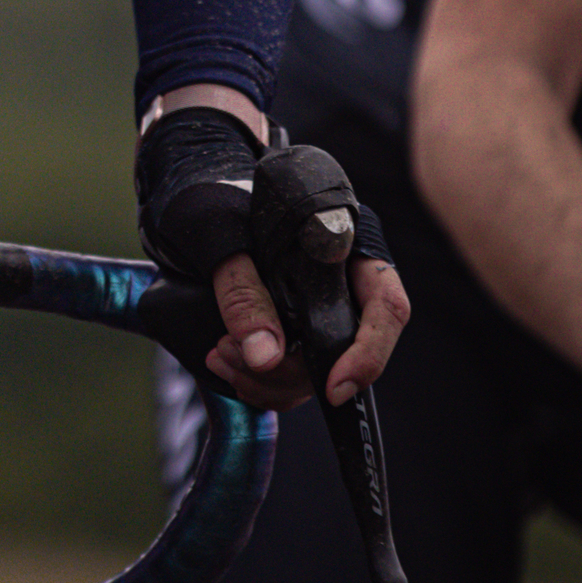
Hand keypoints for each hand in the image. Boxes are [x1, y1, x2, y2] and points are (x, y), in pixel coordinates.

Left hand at [137, 94, 411, 409]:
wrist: (195, 195)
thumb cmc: (217, 199)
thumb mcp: (224, 235)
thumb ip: (243, 291)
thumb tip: (265, 356)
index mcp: (346, 243)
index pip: (386, 306)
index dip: (368, 354)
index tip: (332, 387)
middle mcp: (345, 283)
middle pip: (347, 353)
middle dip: (291, 372)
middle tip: (235, 359)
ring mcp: (323, 311)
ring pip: (317, 372)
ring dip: (267, 380)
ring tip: (221, 356)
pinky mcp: (298, 333)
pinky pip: (293, 376)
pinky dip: (261, 382)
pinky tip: (227, 363)